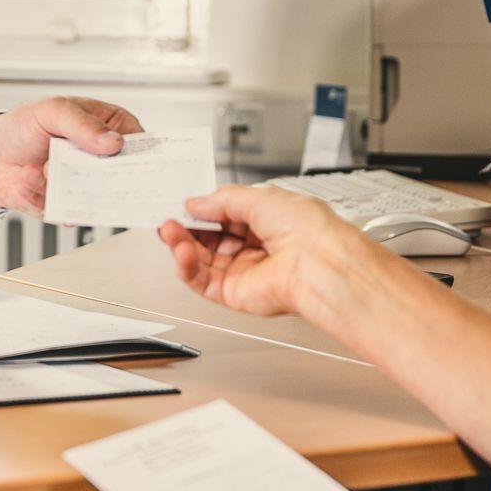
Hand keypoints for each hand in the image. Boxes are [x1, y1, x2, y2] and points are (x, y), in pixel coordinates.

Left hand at [0, 96, 142, 214]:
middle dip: (125, 180)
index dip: (147, 153)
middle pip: (128, 174)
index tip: (147, 164)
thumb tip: (113, 142)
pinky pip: (83, 213)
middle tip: (116, 181)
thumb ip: (82, 125)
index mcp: (106, 126)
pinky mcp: (74, 204)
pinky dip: (74, 212)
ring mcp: (88, 182)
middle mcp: (101, 156)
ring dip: (95, 196)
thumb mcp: (52, 111)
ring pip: (108, 197)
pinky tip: (61, 202)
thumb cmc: (21, 127)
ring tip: (77, 186)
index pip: (138, 141)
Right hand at [159, 185, 354, 317]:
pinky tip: (180, 250)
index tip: (181, 202)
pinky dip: (186, 265)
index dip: (201, 209)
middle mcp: (254, 247)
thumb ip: (223, 199)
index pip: (223, 214)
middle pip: (208, 237)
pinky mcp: (234, 293)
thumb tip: (197, 202)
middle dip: (186, 226)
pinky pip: (201, 281)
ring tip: (169, 230)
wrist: (320, 264)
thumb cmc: (309, 231)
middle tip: (169, 215)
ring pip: (200, 259)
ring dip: (181, 244)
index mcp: (265, 221)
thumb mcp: (260, 197)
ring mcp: (243, 271)